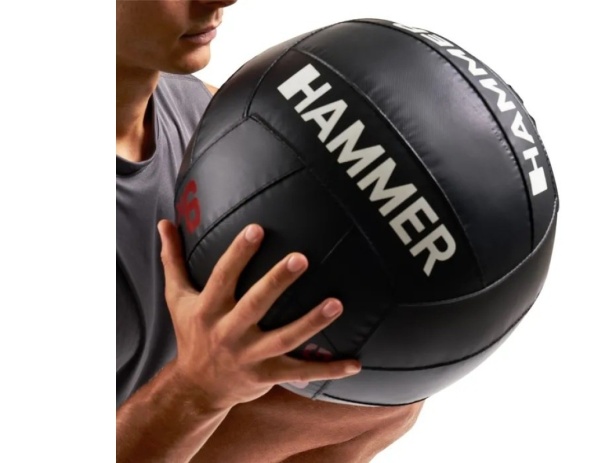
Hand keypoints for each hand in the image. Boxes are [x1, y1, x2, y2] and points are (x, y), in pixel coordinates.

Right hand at [157, 220, 360, 410]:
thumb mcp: (177, 298)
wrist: (197, 387)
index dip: (238, 254)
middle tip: (301, 258)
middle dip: (277, 283)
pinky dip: (329, 370)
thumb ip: (173, 260)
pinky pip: (302, 372)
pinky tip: (356, 362)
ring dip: (311, 323)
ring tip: (337, 303)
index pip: (223, 277)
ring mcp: (250, 357)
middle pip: (255, 305)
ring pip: (284, 339)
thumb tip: (165, 222)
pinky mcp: (268, 375)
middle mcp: (228, 333)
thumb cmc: (191, 334)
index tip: (257, 229)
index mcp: (208, 310)